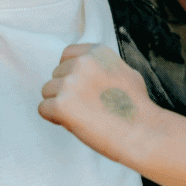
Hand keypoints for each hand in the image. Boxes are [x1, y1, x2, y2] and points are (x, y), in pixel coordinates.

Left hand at [38, 43, 155, 163]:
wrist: (142, 132)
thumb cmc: (137, 108)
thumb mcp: (125, 72)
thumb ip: (101, 68)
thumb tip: (88, 71)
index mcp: (97, 52)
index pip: (67, 55)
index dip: (71, 74)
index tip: (82, 88)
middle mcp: (82, 63)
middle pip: (56, 75)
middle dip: (66, 91)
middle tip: (87, 107)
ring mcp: (70, 83)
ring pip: (47, 91)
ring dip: (60, 105)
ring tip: (83, 116)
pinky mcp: (62, 105)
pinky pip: (43, 109)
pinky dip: (54, 119)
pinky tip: (74, 124)